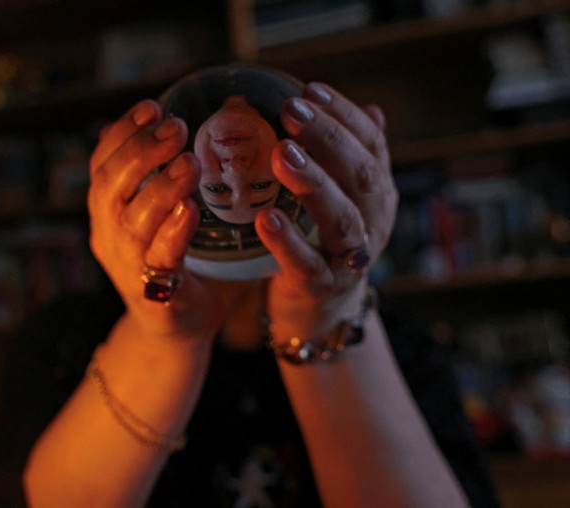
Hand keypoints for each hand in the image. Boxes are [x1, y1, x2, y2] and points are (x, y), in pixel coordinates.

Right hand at [88, 100, 221, 343]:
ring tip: (190, 161)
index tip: (153, 107)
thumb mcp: (151, 218)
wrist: (171, 330)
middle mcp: (108, 235)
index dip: (124, 132)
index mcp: (105, 212)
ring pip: (134, 220)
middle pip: (111, 186)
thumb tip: (164, 127)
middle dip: (142, 152)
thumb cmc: (167, 262)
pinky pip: (161, 258)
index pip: (102, 163)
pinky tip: (191, 209)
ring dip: (161, 186)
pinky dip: (174, 231)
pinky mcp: (154, 293)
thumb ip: (151, 180)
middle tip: (177, 127)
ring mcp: (127, 265)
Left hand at [256, 82, 397, 337]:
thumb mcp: (342, 198)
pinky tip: (266, 218)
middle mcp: (373, 222)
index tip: (310, 89)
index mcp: (377, 194)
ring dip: (314, 183)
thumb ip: (351, 159)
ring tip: (282, 155)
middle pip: (362, 176)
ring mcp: (350, 258)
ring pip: (342, 219)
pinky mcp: (321, 287)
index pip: (371, 145)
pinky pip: (307, 263)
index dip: (344, 116)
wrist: (321, 310)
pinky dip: (288, 241)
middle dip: (329, 139)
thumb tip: (371, 109)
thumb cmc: (324, 241)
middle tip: (292, 110)